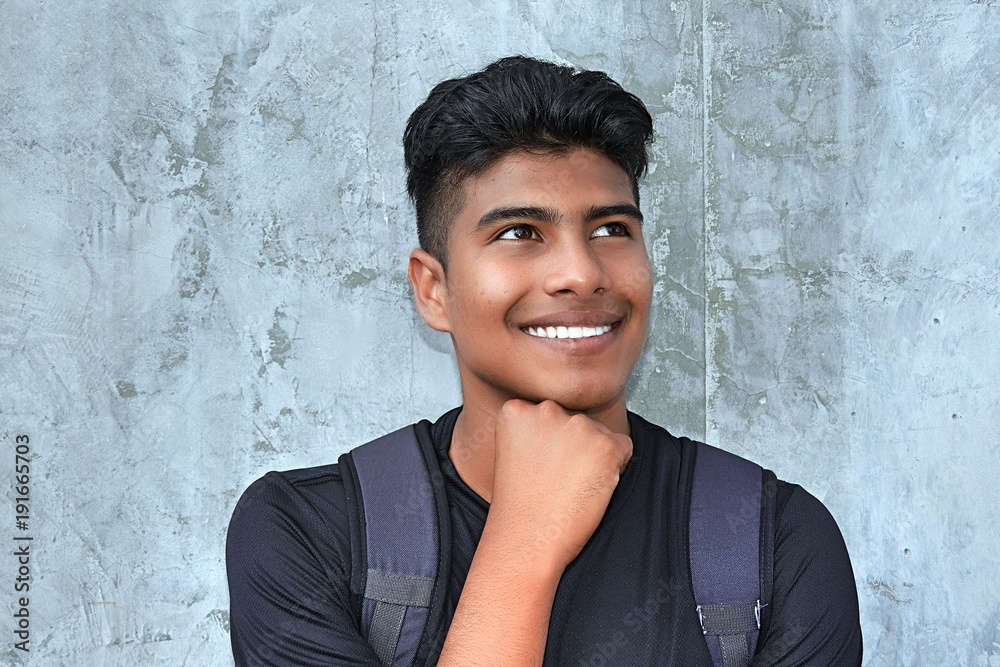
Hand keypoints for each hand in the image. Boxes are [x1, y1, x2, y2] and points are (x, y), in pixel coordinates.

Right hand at [488, 399, 632, 571]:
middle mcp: (547, 410)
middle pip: (575, 421)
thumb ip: (535, 429)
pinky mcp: (605, 446)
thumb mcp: (513, 453)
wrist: (526, 541)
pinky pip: (623, 448)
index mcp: (517, 410)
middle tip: (555, 480)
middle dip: (574, 446)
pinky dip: (615, 468)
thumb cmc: (519, 507)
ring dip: (594, 457)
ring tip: (570, 487)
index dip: (550, 444)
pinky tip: (590, 489)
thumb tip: (571, 426)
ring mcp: (578, 426)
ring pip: (600, 434)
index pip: (549, 414)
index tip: (539, 466)